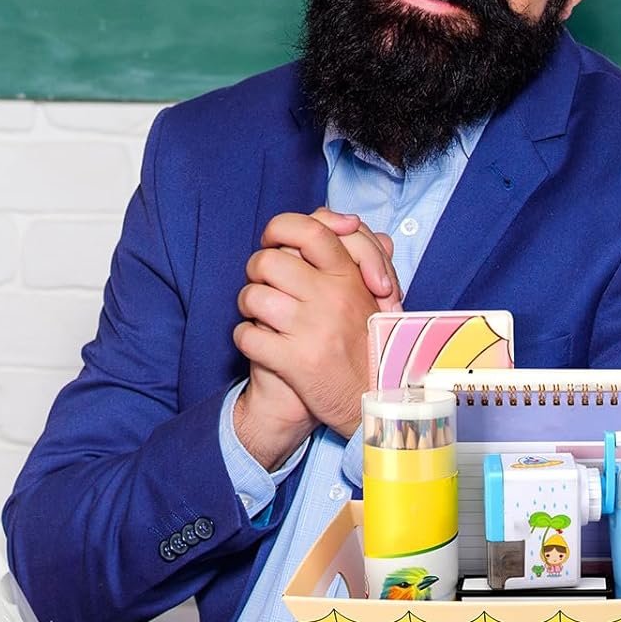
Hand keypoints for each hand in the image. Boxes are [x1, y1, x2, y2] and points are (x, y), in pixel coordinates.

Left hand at [232, 211, 390, 456]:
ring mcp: (312, 330)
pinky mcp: (294, 362)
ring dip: (248, 305)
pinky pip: (247, 335)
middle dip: (256, 272)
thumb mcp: (370, 294)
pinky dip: (245, 338)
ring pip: (252, 296)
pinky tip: (259, 343)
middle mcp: (332, 299)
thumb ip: (358, 253)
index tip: (274, 241)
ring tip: (260, 315)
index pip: (310, 230)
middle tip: (265, 285)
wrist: (375, 403)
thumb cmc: (368, 343)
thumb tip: (344, 219)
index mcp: (349, 278)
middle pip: (268, 261)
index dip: (281, 228)